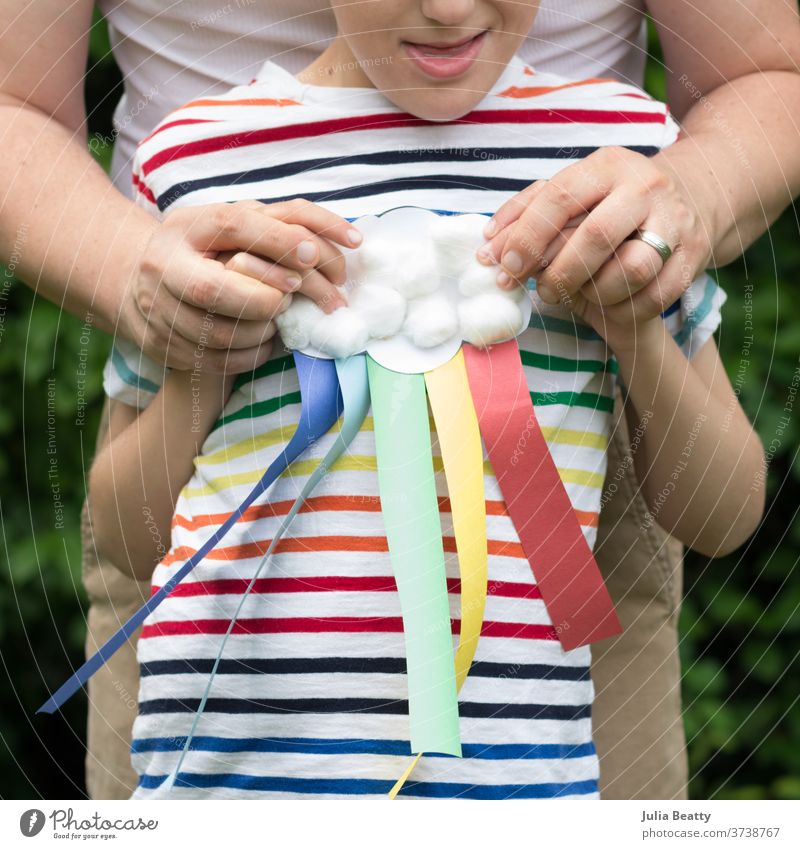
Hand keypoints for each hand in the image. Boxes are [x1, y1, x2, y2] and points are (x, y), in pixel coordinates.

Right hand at [121, 198, 361, 371]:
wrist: (145, 282)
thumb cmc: (209, 249)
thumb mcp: (233, 224)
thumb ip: (273, 225)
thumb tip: (322, 245)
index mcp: (188, 226)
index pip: (233, 225)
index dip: (275, 241)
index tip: (311, 255)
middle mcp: (164, 264)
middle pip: (212, 289)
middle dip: (261, 300)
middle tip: (291, 301)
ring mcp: (158, 308)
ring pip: (217, 333)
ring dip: (260, 332)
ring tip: (280, 322)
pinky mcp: (162, 345)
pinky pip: (215, 361)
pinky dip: (249, 355)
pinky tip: (263, 343)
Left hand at [477, 146, 712, 324]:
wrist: (692, 196)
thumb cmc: (610, 202)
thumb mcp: (572, 194)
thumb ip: (525, 215)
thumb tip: (488, 248)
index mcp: (607, 165)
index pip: (559, 197)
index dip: (527, 236)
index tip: (505, 266)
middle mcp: (645, 187)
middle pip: (596, 235)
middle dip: (559, 272)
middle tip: (542, 292)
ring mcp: (675, 220)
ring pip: (632, 268)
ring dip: (595, 292)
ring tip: (576, 297)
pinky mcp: (693, 255)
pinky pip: (656, 295)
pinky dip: (625, 308)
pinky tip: (607, 305)